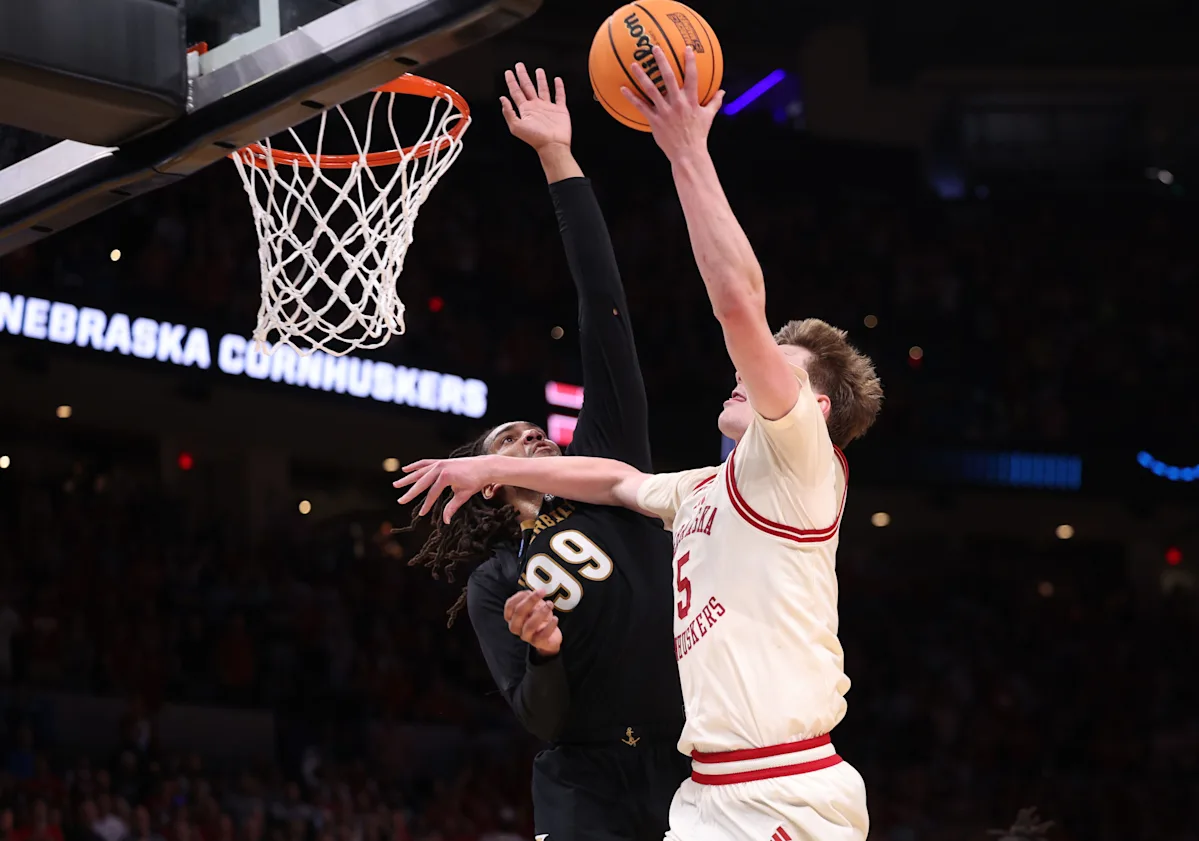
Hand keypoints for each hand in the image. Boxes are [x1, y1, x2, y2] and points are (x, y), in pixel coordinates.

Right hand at [394, 455, 495, 522]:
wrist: (484, 466)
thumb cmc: (475, 481)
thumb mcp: (463, 495)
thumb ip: (452, 507)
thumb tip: (445, 521)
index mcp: (446, 476)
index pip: (432, 493)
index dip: (427, 505)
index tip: (422, 514)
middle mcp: (440, 468)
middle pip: (421, 482)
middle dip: (411, 493)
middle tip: (400, 501)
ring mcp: (439, 463)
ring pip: (420, 472)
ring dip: (408, 478)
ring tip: (396, 485)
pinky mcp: (440, 462)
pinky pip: (425, 464)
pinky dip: (415, 466)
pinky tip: (406, 469)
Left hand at [501, 63, 569, 152]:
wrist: (553, 145)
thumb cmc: (536, 139)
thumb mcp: (516, 126)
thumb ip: (508, 112)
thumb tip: (502, 99)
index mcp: (525, 110)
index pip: (516, 92)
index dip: (511, 82)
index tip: (508, 73)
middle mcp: (535, 107)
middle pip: (527, 87)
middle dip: (523, 76)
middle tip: (519, 66)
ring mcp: (548, 108)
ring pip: (543, 89)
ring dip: (540, 80)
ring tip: (538, 70)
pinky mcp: (559, 110)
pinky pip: (559, 96)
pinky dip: (559, 88)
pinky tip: (557, 81)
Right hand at [504, 588, 561, 656]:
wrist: (550, 636)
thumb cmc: (539, 617)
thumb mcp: (533, 606)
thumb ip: (529, 598)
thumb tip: (532, 592)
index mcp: (511, 617)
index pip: (510, 605)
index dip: (520, 596)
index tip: (532, 589)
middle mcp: (516, 627)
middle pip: (519, 613)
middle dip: (531, 600)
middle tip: (542, 592)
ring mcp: (526, 636)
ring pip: (530, 625)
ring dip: (541, 612)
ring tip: (550, 605)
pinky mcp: (538, 643)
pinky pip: (543, 635)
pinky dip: (550, 626)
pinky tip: (555, 618)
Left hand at [621, 46, 723, 161]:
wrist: (688, 154)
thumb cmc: (698, 135)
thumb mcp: (709, 117)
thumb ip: (715, 102)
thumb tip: (723, 91)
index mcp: (691, 101)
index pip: (692, 77)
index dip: (690, 62)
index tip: (686, 48)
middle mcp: (678, 103)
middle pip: (668, 78)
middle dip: (661, 62)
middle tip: (654, 48)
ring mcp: (665, 112)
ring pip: (651, 90)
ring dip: (642, 76)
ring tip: (634, 65)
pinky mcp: (655, 121)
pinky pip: (641, 107)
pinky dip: (632, 98)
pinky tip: (623, 89)